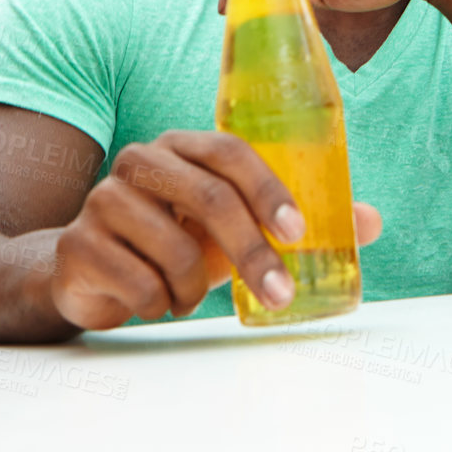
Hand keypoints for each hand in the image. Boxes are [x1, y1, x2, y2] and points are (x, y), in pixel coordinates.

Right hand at [50, 131, 381, 330]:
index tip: (298, 233)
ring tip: (190, 297)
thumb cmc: (178, 242)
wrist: (91, 273)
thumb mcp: (236, 232)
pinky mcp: (79, 244)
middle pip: (208, 197)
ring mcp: (103, 199)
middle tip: (280, 294)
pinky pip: (138, 282)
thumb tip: (372, 221)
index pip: (230, 151)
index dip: (268, 189)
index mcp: (184, 148)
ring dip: (197, 288)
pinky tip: (156, 300)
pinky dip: (160, 303)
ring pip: (174, 248)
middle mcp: (141, 162)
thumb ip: (296, 223)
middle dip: (252, 251)